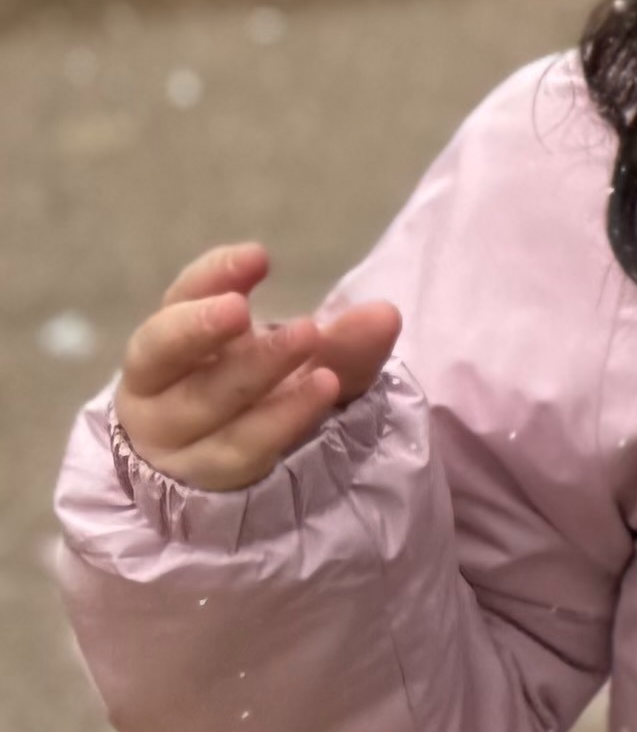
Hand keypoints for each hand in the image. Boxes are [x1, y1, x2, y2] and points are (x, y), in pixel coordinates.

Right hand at [116, 244, 405, 495]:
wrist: (245, 471)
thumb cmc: (268, 399)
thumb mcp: (310, 365)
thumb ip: (343, 342)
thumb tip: (384, 314)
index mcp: (173, 339)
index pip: (178, 298)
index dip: (211, 276)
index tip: (257, 257)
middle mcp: (156, 385)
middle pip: (163, 351)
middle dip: (201, 327)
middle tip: (241, 308)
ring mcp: (172, 435)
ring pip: (203, 401)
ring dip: (254, 368)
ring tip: (309, 334)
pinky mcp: (205, 474)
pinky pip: (242, 446)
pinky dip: (282, 417)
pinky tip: (322, 387)